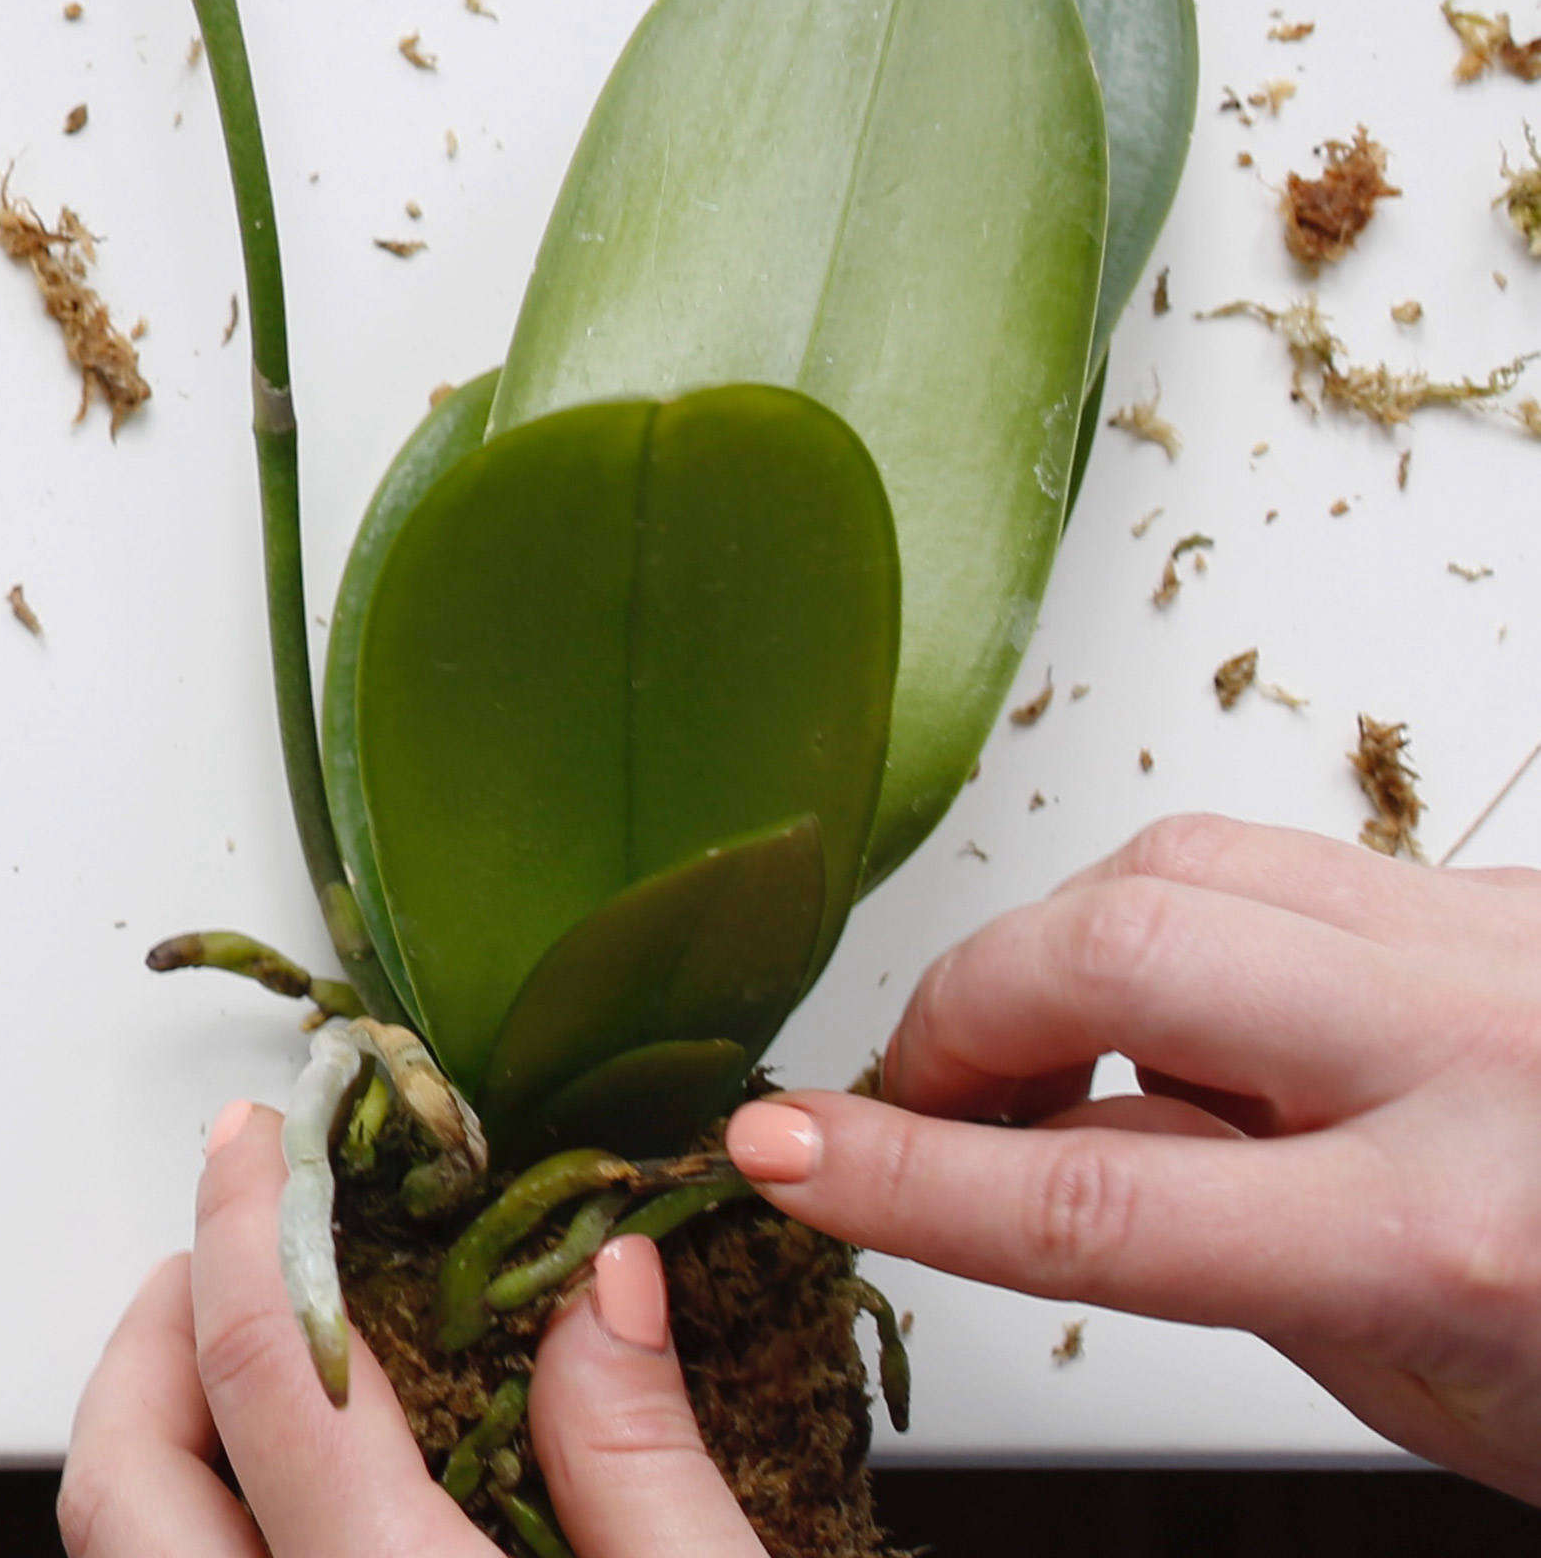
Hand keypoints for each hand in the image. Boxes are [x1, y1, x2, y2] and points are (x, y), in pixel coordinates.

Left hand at [60, 1101, 763, 1554]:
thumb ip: (644, 1460)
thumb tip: (606, 1284)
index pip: (267, 1369)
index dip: (247, 1228)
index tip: (255, 1139)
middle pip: (120, 1484)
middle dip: (151, 1349)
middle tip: (239, 1264)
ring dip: (159, 1453)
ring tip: (261, 1375)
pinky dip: (202, 1538)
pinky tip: (291, 1507)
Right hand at [728, 810, 1540, 1496]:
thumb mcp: (1412, 1380)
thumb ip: (1207, 1245)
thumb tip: (1017, 1139)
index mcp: (1451, 1234)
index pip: (1092, 1199)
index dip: (898, 1175)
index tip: (776, 1154)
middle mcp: (1484, 1056)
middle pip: (1115, 952)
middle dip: (965, 1009)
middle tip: (919, 1094)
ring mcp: (1504, 944)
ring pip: (1182, 863)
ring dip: (1069, 947)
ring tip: (1061, 1052)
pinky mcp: (1509, 888)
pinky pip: (1289, 863)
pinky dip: (1201, 931)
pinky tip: (1225, 1029)